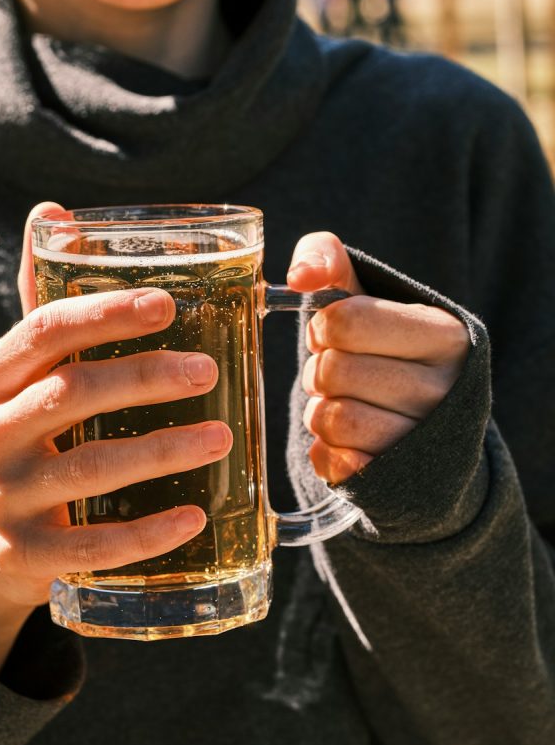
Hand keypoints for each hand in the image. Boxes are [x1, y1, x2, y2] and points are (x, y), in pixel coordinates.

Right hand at [0, 202, 232, 675]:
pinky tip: (196, 516)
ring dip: (161, 451)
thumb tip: (55, 211)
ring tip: (223, 437)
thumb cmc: (20, 436)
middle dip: (145, 378)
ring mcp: (2, 499)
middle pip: (71, 395)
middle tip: (210, 371)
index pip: (44, 332)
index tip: (168, 304)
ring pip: (89, 468)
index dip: (106, 313)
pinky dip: (148, 533)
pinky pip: (92, 546)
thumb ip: (43, 301)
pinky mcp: (25, 556)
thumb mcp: (19, 374)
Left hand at [286, 232, 468, 484]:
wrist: (419, 432)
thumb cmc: (381, 352)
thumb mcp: (365, 296)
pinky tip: (347, 440)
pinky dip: (325, 448)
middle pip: (332, 371)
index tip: (336, 335)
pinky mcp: (397, 482)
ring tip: (344, 405)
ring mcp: (423, 441)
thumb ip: (328, 262)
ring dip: (320, 411)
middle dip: (320, 371)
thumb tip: (300, 276)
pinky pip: (334, 461)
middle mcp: (445, 390)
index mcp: (444, 334)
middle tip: (338, 375)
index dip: (324, 327)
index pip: (347, 319)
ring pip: (332, 419)